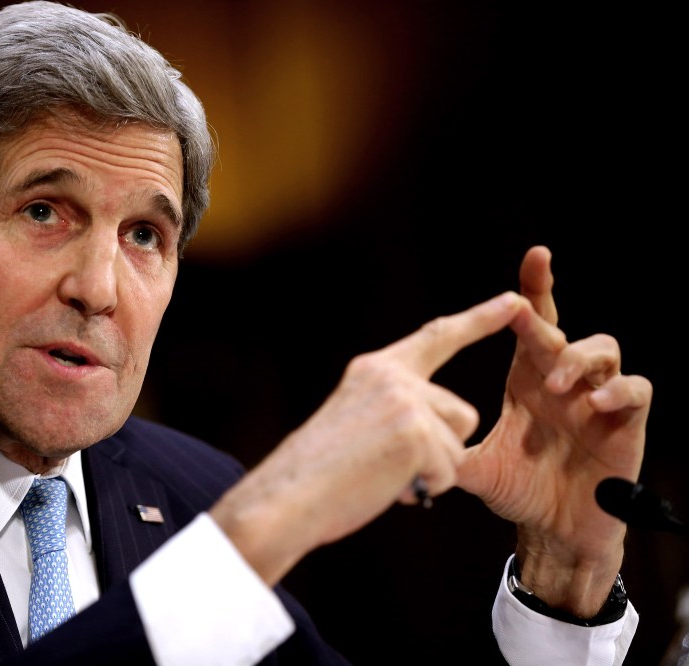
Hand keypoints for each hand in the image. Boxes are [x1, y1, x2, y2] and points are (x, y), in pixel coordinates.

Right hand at [211, 290, 525, 585]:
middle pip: (460, 414)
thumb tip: (437, 437)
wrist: (287, 498)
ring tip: (382, 476)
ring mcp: (406, 403)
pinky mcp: (417, 435)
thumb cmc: (318, 473)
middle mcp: (392, 377)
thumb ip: (394, 412)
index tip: (514, 302)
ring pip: (456, 445)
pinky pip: (448, 471)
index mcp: (375, 369)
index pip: (437, 337)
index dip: (479, 320)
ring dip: (431, 471)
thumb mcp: (355, 423)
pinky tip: (385, 487)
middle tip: (390, 466)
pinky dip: (424, 488)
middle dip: (441, 448)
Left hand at [457, 246, 652, 616]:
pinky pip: (636, 391)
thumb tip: (409, 432)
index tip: (534, 257)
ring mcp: (596, 401)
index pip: (531, 325)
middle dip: (544, 316)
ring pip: (604, 349)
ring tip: (553, 384)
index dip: (533, 291)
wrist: (553, 533)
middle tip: (521, 320)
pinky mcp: (625, 425)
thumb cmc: (518, 490)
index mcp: (526, 380)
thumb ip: (447, 446)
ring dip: (577, 358)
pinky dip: (620, 390)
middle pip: (563, 330)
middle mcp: (562, 382)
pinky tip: (595, 402)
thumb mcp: (476, 467)